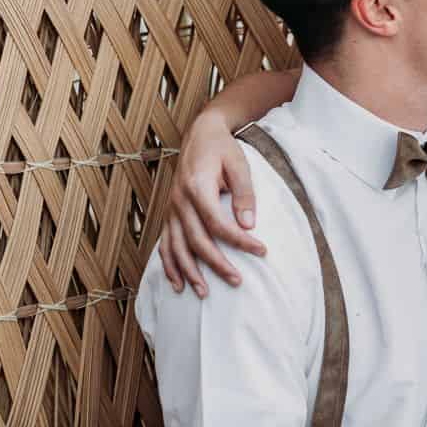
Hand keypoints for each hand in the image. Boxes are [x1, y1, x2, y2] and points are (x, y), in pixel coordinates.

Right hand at [160, 111, 264, 297]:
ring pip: (176, 247)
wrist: (200, 134)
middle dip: (217, 263)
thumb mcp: (239, 164)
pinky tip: (177, 283)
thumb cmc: (222, 148)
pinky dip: (169, 265)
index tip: (261, 250)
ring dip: (189, 272)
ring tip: (204, 293)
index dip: (239, 240)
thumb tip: (250, 224)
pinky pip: (165, 243)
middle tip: (237, 281)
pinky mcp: (170, 213)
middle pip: (197, 240)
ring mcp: (172, 209)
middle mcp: (179, 201)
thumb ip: (244, 193)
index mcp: (197, 187)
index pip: (218, 223)